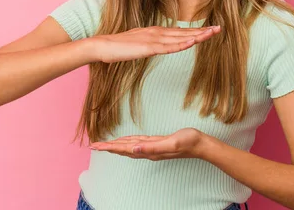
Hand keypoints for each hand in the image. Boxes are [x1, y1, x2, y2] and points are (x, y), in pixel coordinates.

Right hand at [89, 25, 220, 62]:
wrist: (101, 46)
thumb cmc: (117, 48)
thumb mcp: (138, 45)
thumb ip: (150, 44)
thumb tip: (158, 46)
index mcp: (155, 32)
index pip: (180, 32)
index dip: (196, 31)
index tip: (209, 30)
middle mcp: (157, 32)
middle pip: (184, 32)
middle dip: (202, 31)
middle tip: (219, 29)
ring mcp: (153, 39)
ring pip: (180, 38)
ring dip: (197, 36)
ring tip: (212, 34)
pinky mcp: (148, 47)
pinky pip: (168, 47)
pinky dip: (181, 44)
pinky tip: (192, 43)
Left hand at [89, 128, 206, 159]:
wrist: (200, 144)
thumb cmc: (188, 142)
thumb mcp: (170, 142)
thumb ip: (152, 147)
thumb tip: (134, 149)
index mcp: (148, 151)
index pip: (123, 149)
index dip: (109, 147)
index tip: (95, 146)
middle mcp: (148, 151)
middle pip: (123, 149)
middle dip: (108, 148)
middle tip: (93, 146)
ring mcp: (152, 148)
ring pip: (129, 147)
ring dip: (116, 146)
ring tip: (104, 145)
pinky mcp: (157, 143)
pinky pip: (138, 143)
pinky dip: (128, 142)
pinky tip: (126, 141)